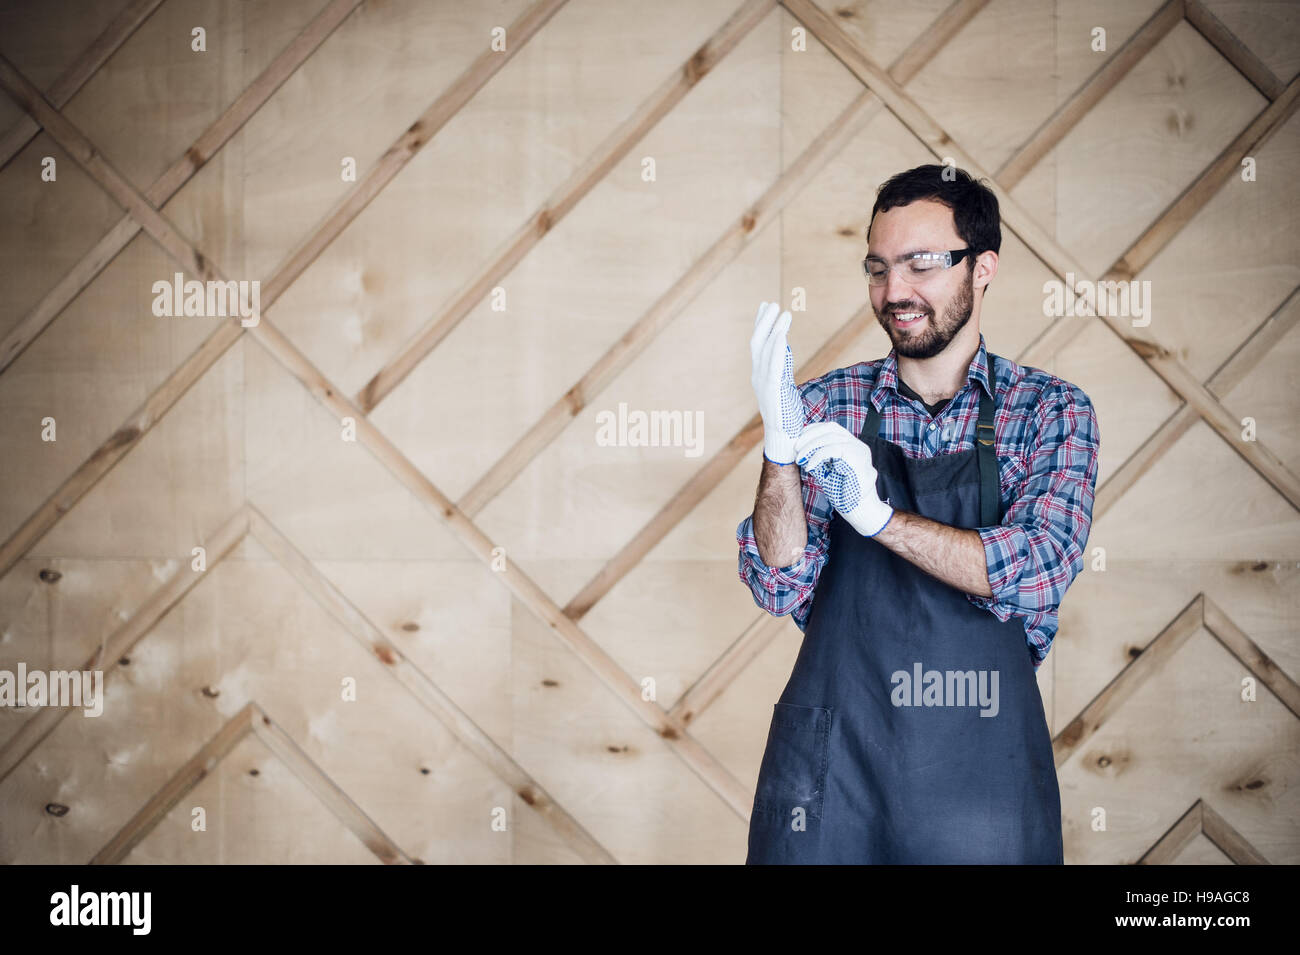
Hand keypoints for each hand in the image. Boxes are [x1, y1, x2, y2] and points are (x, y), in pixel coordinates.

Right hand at [750, 301, 802, 464]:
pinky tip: (782, 334)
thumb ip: (782, 366)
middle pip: (757, 342)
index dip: (761, 324)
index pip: (758, 344)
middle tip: (772, 304)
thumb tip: (785, 346)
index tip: (765, 306)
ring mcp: (764, 383)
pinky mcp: (773, 390)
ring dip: (774, 329)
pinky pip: (774, 364)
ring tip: (783, 312)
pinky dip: (778, 347)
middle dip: (764, 322)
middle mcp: (758, 376)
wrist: (784, 437)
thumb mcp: (783, 384)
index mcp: (760, 374)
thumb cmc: (786, 413)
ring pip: (766, 350)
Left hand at [795, 422, 893, 536]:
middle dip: (809, 436)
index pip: (831, 427)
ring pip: (831, 437)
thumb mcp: (829, 471)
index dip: (813, 430)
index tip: (799, 439)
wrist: (861, 510)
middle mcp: (858, 445)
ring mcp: (860, 450)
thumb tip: (801, 449)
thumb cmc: (845, 493)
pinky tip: (810, 466)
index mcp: (852, 445)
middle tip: (796, 448)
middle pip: (831, 428)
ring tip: (800, 458)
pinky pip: (834, 450)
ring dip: (811, 446)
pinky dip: (818, 456)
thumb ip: (820, 458)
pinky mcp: (858, 459)